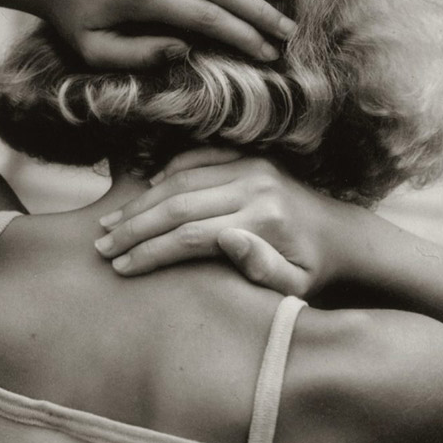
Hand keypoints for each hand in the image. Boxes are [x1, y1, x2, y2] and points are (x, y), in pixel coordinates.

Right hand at [93, 147, 345, 295]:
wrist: (341, 236)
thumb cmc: (312, 271)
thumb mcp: (296, 286)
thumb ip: (262, 269)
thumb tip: (228, 239)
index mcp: (263, 221)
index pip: (190, 236)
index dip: (150, 252)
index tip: (121, 268)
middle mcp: (255, 185)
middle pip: (177, 204)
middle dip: (134, 227)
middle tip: (102, 246)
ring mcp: (251, 166)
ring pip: (180, 179)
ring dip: (141, 201)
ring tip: (111, 223)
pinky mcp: (248, 156)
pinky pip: (197, 157)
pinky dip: (166, 172)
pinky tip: (143, 191)